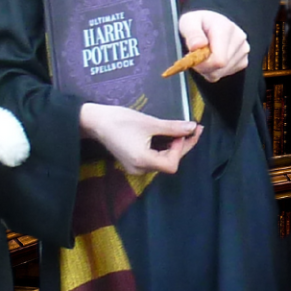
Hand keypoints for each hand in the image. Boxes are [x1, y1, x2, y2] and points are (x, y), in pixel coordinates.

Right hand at [79, 103, 201, 174]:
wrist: (95, 121)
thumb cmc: (121, 120)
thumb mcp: (150, 123)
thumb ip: (173, 128)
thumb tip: (193, 127)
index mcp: (142, 161)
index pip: (171, 164)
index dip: (181, 149)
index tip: (184, 132)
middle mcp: (139, 169)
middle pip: (168, 163)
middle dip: (182, 146)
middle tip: (194, 129)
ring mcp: (135, 167)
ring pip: (162, 161)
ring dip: (174, 147)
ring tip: (184, 131)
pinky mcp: (133, 162)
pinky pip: (154, 158)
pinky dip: (163, 148)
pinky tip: (170, 136)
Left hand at [177, 10, 248, 81]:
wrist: (210, 23)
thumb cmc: (199, 23)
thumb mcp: (188, 21)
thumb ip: (192, 32)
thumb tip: (198, 46)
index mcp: (226, 28)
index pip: (219, 60)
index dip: (202, 64)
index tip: (192, 58)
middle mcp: (239, 39)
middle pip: (219, 68)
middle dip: (203, 66)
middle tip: (197, 55)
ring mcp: (243, 50)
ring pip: (221, 73)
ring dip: (208, 69)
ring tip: (205, 54)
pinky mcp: (243, 60)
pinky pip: (225, 74)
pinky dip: (216, 71)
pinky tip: (213, 58)